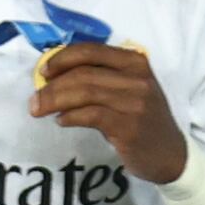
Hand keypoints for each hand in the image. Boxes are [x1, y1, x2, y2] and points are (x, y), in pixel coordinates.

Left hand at [30, 38, 189, 184]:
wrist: (170, 153)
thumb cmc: (144, 119)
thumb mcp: (130, 90)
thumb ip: (102, 78)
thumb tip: (55, 77)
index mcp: (136, 62)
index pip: (91, 50)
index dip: (62, 59)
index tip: (43, 72)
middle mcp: (138, 78)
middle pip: (84, 73)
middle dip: (52, 86)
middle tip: (34, 100)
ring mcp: (135, 102)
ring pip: (84, 92)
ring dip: (54, 101)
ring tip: (39, 110)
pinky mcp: (129, 126)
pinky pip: (90, 115)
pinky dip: (70, 116)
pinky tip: (61, 121)